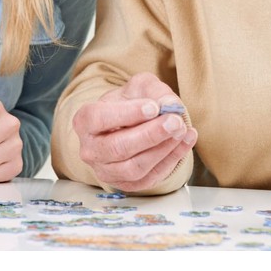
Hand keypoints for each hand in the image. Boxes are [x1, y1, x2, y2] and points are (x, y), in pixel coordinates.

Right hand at [72, 72, 196, 191]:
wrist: (131, 122)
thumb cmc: (130, 101)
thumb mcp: (140, 86)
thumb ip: (155, 91)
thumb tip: (171, 106)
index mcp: (84, 120)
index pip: (99, 118)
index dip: (127, 114)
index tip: (153, 107)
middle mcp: (90, 149)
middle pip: (118, 147)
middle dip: (150, 135)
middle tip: (175, 121)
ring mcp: (106, 170)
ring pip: (134, 167)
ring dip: (162, 149)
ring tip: (182, 129)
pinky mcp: (126, 184)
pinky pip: (149, 178)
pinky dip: (171, 160)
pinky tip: (186, 141)